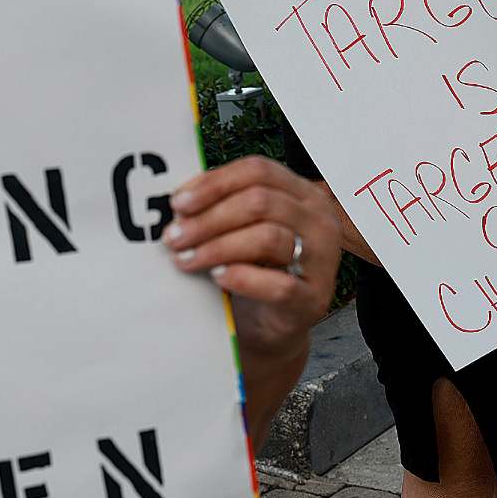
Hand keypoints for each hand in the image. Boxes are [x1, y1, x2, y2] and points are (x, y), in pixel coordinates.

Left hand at [166, 157, 341, 360]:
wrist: (270, 327)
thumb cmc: (253, 270)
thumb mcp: (240, 230)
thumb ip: (219, 208)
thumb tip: (180, 201)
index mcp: (302, 194)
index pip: (258, 171)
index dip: (214, 183)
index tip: (178, 203)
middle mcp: (319, 221)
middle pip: (260, 202)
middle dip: (208, 219)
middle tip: (174, 237)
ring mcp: (322, 260)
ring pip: (267, 238)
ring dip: (217, 247)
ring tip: (186, 259)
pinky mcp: (314, 299)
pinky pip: (279, 285)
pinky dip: (243, 278)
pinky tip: (218, 277)